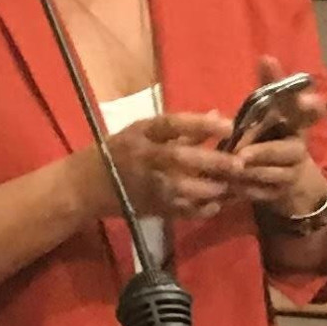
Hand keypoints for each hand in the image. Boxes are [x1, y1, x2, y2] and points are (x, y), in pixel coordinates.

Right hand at [100, 107, 241, 222]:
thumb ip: (181, 128)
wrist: (87, 186)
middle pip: (180, 157)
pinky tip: (215, 205)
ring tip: (230, 186)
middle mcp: (144, 157)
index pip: (172, 124)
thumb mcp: (143, 132)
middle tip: (239, 164)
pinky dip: (200, 209)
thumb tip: (218, 115)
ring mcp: (146, 185)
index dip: (201, 125)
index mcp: (141, 133)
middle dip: (212, 161)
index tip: (229, 125)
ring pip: (182, 188)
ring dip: (209, 188)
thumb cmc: (119, 152)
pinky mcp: (151, 207)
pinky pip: (180, 210)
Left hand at [228, 67, 326, 224]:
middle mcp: (299, 148)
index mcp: (296, 124)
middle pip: (285, 151)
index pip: (308, 113)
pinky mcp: (281, 193)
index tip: (311, 102)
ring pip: (270, 174)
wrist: (290, 181)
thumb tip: (265, 56)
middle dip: (264, 152)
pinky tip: (231, 187)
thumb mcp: (271, 111)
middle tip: (241, 155)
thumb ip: (268, 86)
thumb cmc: (274, 136)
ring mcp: (292, 173)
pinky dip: (245, 189)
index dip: (310, 109)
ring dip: (248, 173)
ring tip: (228, 170)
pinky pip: (261, 192)